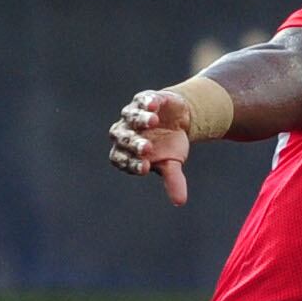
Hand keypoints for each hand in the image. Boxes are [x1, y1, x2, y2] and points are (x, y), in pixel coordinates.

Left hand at [108, 90, 192, 205]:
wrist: (178, 120)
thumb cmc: (169, 145)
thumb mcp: (172, 163)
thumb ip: (173, 180)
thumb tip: (180, 202)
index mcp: (126, 151)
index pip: (121, 159)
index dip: (131, 164)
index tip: (146, 168)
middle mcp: (125, 131)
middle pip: (123, 137)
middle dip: (134, 143)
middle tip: (147, 148)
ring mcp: (133, 113)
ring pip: (130, 116)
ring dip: (140, 119)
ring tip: (154, 122)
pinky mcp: (145, 99)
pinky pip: (142, 100)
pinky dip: (147, 102)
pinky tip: (154, 105)